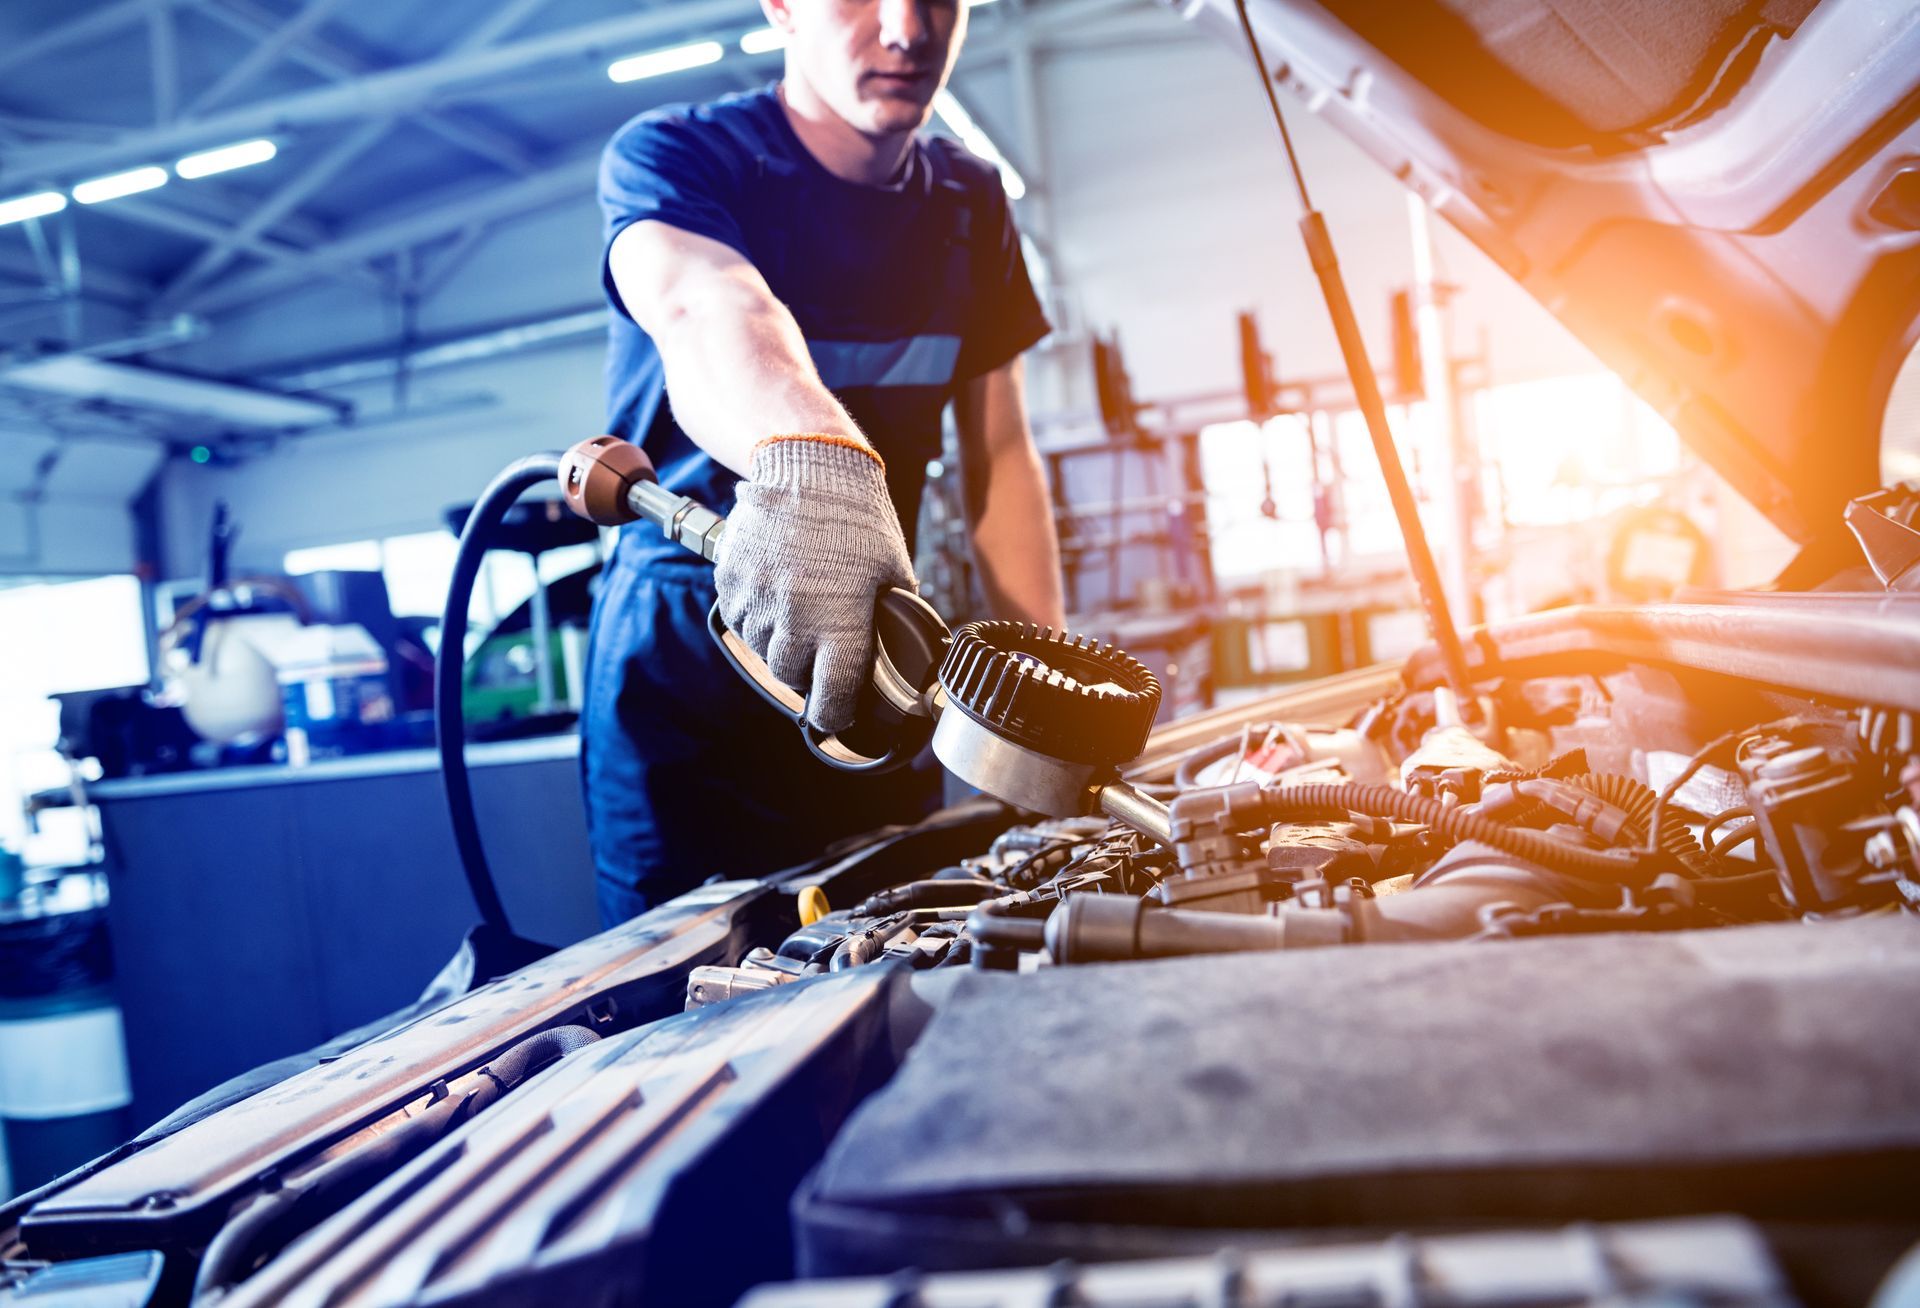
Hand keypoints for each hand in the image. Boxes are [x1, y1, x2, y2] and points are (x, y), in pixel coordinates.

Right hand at [715, 434, 915, 732]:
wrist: (809, 464)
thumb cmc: (858, 515)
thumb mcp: (894, 570)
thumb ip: (894, 616)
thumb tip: (901, 649)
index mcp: (839, 621)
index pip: (831, 695)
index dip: (835, 714)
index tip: (837, 715)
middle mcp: (792, 616)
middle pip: (790, 677)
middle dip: (807, 675)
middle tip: (821, 659)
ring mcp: (755, 598)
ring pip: (761, 650)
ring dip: (779, 647)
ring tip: (798, 620)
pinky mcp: (730, 579)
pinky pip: (738, 619)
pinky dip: (755, 619)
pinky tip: (775, 598)